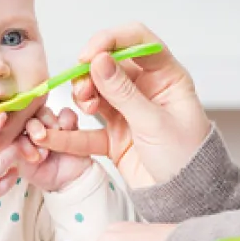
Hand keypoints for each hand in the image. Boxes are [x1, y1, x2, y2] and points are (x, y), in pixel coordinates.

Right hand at [27, 22, 210, 187]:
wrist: (186, 199)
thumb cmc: (186, 158)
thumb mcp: (154, 122)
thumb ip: (123, 92)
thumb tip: (99, 59)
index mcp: (167, 77)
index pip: (138, 41)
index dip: (111, 40)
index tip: (89, 54)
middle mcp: (146, 89)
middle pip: (109, 65)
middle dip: (90, 72)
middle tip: (84, 89)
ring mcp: (128, 112)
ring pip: (95, 92)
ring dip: (82, 97)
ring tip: (85, 109)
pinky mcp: (114, 136)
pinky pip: (87, 129)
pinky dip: (70, 133)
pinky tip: (53, 136)